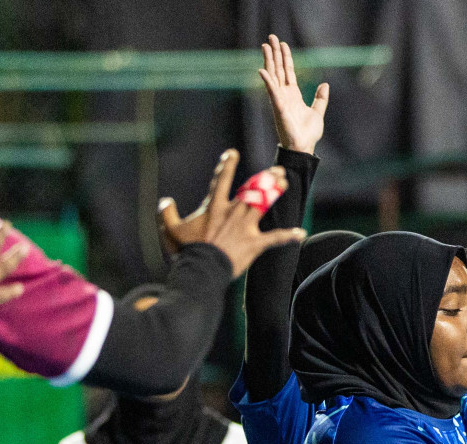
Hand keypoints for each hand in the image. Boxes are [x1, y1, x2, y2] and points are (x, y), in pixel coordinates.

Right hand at [156, 150, 305, 277]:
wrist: (202, 268)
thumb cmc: (186, 250)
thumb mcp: (170, 229)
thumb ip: (167, 213)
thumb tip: (166, 202)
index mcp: (214, 206)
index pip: (221, 179)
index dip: (226, 164)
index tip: (232, 153)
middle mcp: (233, 212)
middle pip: (252, 189)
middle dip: (265, 178)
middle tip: (277, 170)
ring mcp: (245, 227)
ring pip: (264, 204)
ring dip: (276, 192)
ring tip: (285, 182)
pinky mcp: (255, 244)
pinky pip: (275, 239)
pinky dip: (289, 236)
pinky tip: (301, 233)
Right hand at [259, 35, 328, 154]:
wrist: (304, 147)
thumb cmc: (308, 133)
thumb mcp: (318, 112)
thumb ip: (321, 98)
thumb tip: (325, 84)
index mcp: (293, 95)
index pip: (287, 72)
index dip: (285, 57)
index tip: (283, 44)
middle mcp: (284, 94)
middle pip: (278, 69)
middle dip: (275, 53)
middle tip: (271, 37)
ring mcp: (279, 99)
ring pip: (273, 75)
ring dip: (269, 60)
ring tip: (265, 45)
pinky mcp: (278, 107)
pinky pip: (272, 92)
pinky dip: (267, 81)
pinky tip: (262, 70)